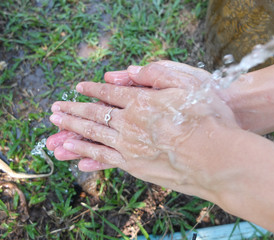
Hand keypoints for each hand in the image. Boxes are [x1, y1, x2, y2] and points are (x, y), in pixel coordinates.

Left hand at [47, 61, 212, 166]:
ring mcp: (130, 146)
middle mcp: (130, 124)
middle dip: (72, 109)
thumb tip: (128, 70)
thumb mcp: (188, 83)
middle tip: (54, 108)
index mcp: (142, 102)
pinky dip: (85, 152)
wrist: (219, 160)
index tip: (78, 87)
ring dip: (72, 128)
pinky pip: (103, 157)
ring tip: (55, 125)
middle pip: (94, 114)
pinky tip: (72, 150)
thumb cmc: (209, 119)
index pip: (110, 93)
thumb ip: (156, 74)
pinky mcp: (134, 166)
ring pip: (93, 134)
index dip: (92, 89)